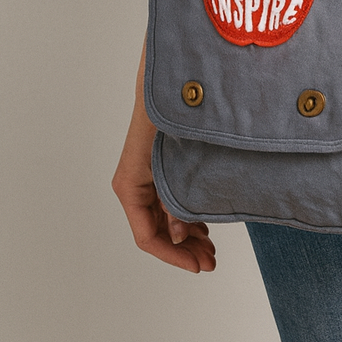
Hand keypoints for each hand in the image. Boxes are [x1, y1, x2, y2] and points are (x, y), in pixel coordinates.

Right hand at [112, 58, 215, 272]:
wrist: (176, 75)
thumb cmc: (171, 112)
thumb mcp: (175, 163)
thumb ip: (176, 200)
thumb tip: (180, 234)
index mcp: (130, 185)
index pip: (147, 237)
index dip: (173, 255)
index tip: (198, 266)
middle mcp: (135, 184)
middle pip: (156, 231)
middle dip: (183, 249)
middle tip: (211, 260)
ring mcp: (148, 175)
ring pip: (164, 217)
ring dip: (186, 234)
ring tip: (211, 247)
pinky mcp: (162, 166)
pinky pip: (170, 199)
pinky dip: (187, 214)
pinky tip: (205, 223)